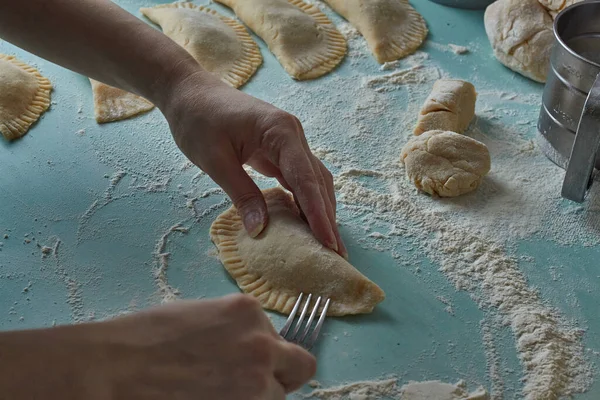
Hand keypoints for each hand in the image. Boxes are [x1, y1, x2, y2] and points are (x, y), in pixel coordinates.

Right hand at [0, 295, 315, 398]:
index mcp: (248, 312)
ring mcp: (255, 381)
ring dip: (255, 398)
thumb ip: (234, 330)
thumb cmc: (142, 341)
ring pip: (275, 398)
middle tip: (243, 385)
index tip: (256, 365)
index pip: (285, 339)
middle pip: (296, 370)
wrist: (111, 369)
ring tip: (214, 395)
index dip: (272, 357)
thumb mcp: (199, 318)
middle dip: (275, 377)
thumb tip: (247, 347)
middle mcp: (262, 344)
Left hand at [160, 70, 346, 257]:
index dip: (318, 214)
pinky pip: (299, 178)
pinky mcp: (280, 149)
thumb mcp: (215, 161)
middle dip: (327, 218)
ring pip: (313, 180)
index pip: (305, 180)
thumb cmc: (198, 120)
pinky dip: (306, 201)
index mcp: (280, 132)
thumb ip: (241, 195)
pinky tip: (307, 222)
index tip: (328, 243)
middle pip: (317, 182)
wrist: (190, 92)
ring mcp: (289, 142)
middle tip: (336, 253)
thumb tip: (260, 231)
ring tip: (327, 244)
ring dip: (321, 211)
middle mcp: (293, 135)